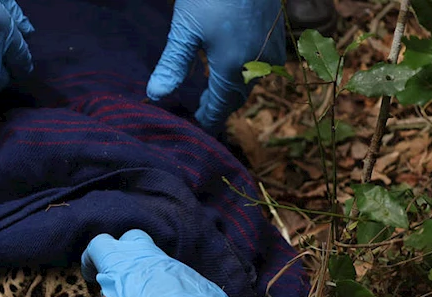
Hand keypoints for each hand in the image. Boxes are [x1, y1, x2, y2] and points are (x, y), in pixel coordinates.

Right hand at [80, 229, 235, 296]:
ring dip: (152, 278)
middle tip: (122, 279)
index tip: (92, 274)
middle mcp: (147, 259)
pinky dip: (174, 292)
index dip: (92, 258)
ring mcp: (175, 267)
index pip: (99, 246)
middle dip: (126, 253)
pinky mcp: (198, 281)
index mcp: (118, 266)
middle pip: (133, 240)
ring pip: (159, 262)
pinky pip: (181, 280)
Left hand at [146, 0, 285, 134]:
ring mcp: (270, 52)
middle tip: (198, 114)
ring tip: (209, 94)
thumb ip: (172, 65)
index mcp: (234, 70)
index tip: (196, 131)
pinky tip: (228, 68)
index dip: (207, 122)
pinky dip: (241, 74)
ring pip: (248, 83)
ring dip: (229, 92)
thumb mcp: (186, 30)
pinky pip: (258, 67)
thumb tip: (155, 96)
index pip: (219, 109)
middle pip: (235, 99)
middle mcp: (256, 66)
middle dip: (216, 108)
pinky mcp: (276, 36)